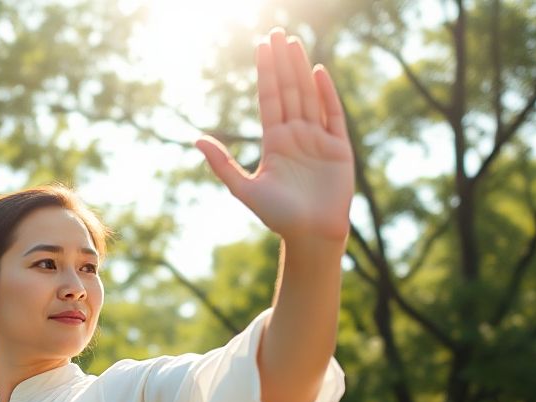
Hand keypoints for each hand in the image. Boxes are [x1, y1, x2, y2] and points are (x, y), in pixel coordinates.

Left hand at [196, 27, 353, 246]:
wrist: (311, 236)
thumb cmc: (278, 216)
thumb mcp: (245, 189)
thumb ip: (222, 164)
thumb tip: (196, 140)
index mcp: (275, 142)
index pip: (269, 99)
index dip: (266, 73)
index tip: (261, 47)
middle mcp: (296, 135)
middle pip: (289, 91)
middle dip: (282, 62)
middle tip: (276, 32)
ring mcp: (318, 139)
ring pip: (308, 96)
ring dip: (301, 69)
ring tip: (293, 43)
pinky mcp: (339, 147)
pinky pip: (332, 115)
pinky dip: (326, 94)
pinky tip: (318, 72)